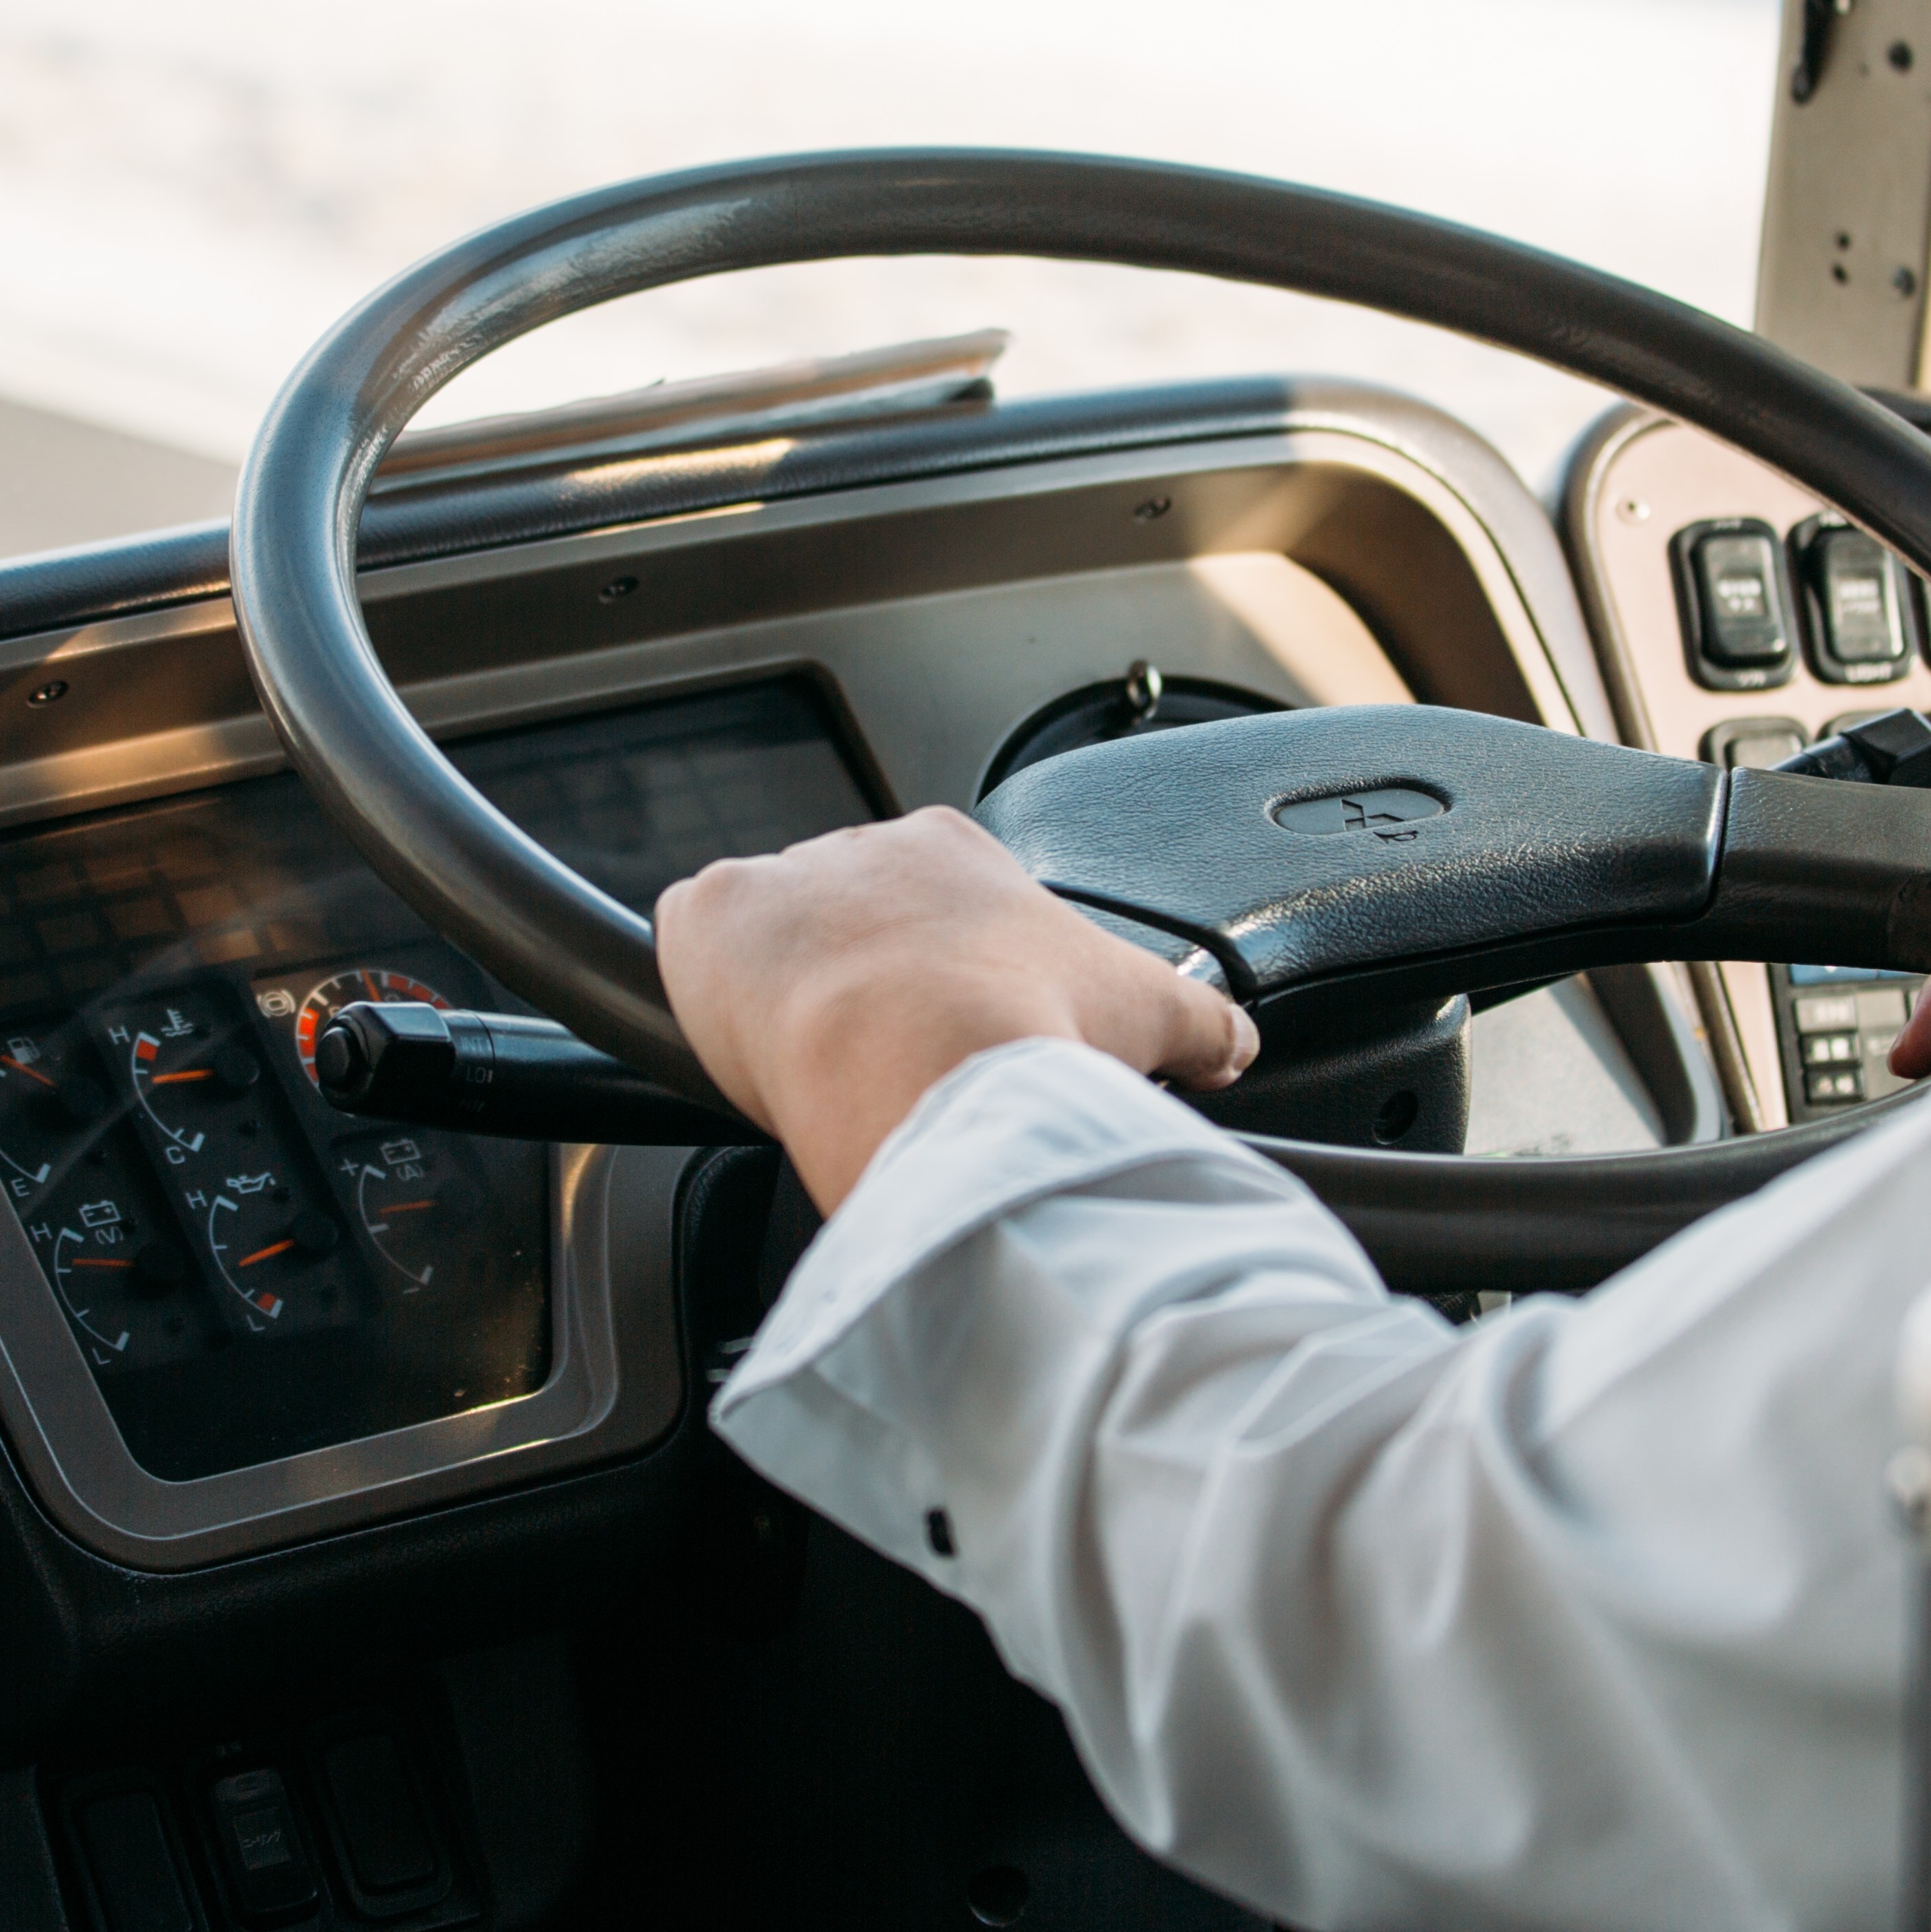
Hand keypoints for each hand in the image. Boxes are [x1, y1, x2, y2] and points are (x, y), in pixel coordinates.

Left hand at [656, 807, 1259, 1211]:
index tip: (949, 1046)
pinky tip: (749, 1059)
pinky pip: (692, 958)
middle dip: (864, 1000)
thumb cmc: (1027, 1033)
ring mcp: (776, 882)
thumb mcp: (1145, 1016)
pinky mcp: (702, 922)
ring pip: (773, 951)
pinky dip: (710, 1010)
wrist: (925, 1060)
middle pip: (850, 935)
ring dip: (790, 1008)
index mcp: (956, 853)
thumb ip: (1201, 1021)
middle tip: (883, 1075)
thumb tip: (1238, 1043)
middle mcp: (863, 848)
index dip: (943, 992)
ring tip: (821, 1083)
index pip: (938, 921)